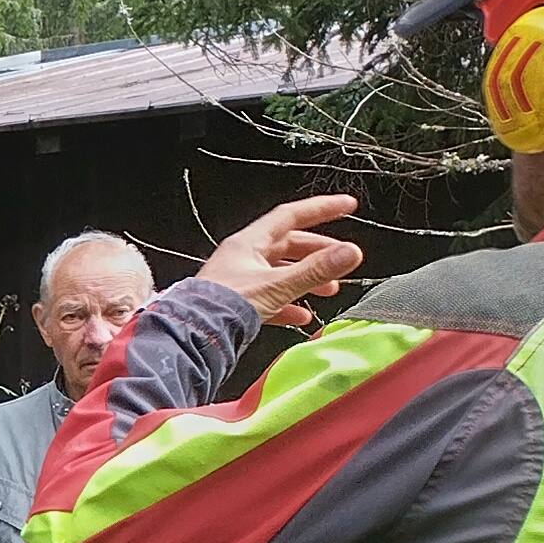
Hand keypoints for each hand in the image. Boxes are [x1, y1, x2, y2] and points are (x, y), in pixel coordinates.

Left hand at [198, 193, 364, 329]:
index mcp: (248, 244)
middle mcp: (242, 258)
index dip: (320, 209)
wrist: (193, 337)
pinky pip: (268, 298)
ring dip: (306, 279)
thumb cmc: (222, 307)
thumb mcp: (276, 286)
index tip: (346, 205)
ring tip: (328, 290)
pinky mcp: (236, 304)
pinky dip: (288, 304)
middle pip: (287, 245)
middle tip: (340, 259)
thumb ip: (315, 270)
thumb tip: (350, 252)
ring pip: (279, 273)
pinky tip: (301, 315)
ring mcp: (238, 281)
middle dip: (316, 252)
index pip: (290, 216)